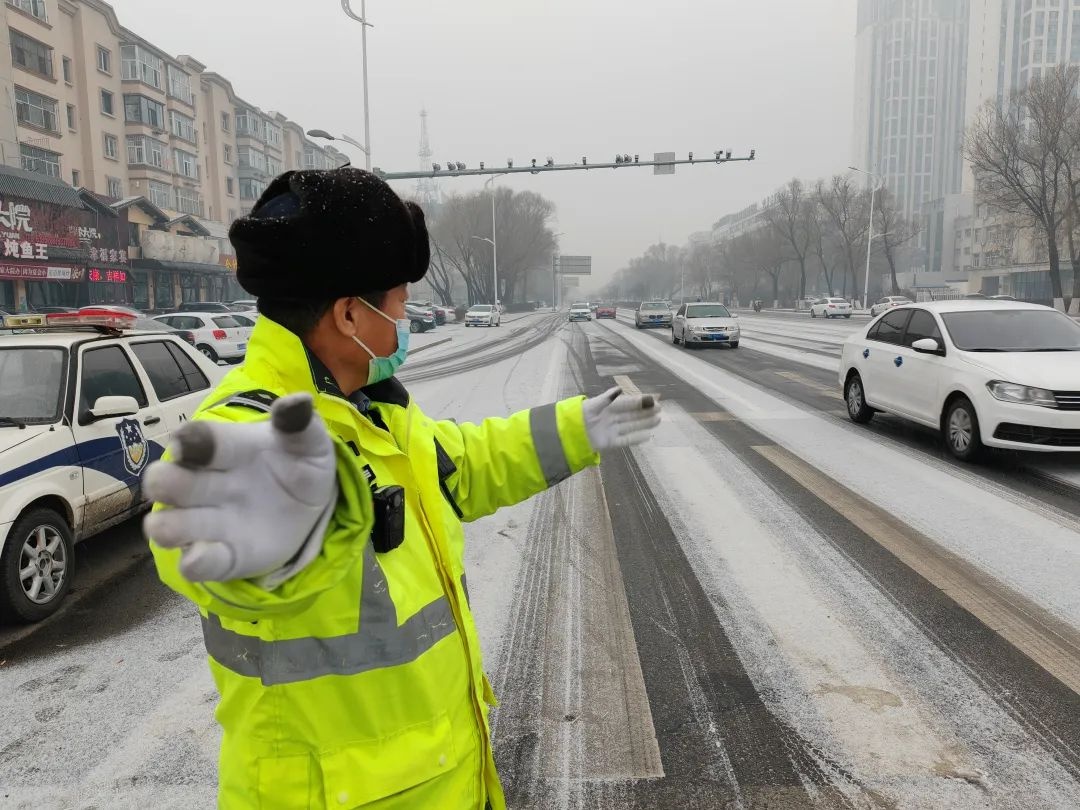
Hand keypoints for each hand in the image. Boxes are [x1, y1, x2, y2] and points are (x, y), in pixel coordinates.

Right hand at [143, 393, 336, 582]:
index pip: (198, 439)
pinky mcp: (222, 557)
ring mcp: (209, 522)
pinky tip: (203, 557)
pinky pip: (197, 563)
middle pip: (166, 481)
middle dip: (162, 481)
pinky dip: (195, 562)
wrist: (312, 508)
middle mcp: (206, 484)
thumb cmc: (299, 465)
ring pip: (168, 525)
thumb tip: (299, 401)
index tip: (185, 442)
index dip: (188, 440)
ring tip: (171, 527)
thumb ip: (300, 424)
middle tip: (168, 482)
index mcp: (226, 448)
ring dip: (165, 527)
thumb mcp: (309, 443)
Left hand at [582, 386, 661, 452]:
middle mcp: (611, 417)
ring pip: (631, 426)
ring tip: (658, 420)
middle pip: (631, 414)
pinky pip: (626, 439)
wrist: (568, 435)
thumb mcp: (591, 406)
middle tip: (660, 408)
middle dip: (645, 411)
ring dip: (645, 423)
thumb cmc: (579, 417)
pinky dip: (636, 438)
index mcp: (607, 406)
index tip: (653, 399)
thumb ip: (606, 399)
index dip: (639, 401)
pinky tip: (647, 436)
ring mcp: (611, 430)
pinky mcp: (610, 442)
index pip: (626, 403)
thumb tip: (619, 389)